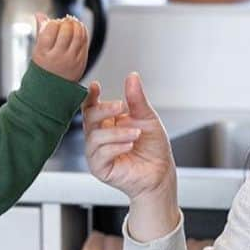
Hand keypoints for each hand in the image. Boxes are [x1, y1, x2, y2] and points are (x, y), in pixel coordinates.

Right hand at [32, 14, 89, 82]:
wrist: (52, 90)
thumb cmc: (43, 68)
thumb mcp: (37, 50)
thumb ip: (40, 31)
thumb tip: (39, 14)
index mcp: (43, 53)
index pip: (51, 28)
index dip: (53, 22)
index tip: (52, 24)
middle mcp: (58, 57)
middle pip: (65, 30)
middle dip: (65, 22)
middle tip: (64, 21)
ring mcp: (71, 61)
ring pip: (78, 35)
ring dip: (76, 24)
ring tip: (72, 23)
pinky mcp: (81, 62)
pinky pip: (84, 42)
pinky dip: (83, 32)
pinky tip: (79, 29)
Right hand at [83, 74, 179, 239]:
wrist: (161, 173)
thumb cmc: (153, 148)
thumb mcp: (147, 118)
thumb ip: (137, 100)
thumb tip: (132, 77)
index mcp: (108, 123)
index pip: (92, 106)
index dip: (90, 96)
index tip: (96, 87)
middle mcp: (99, 137)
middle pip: (88, 118)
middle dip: (103, 110)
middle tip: (120, 106)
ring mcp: (97, 153)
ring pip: (94, 137)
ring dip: (117, 133)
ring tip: (136, 134)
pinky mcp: (99, 168)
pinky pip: (100, 155)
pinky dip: (115, 148)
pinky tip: (129, 145)